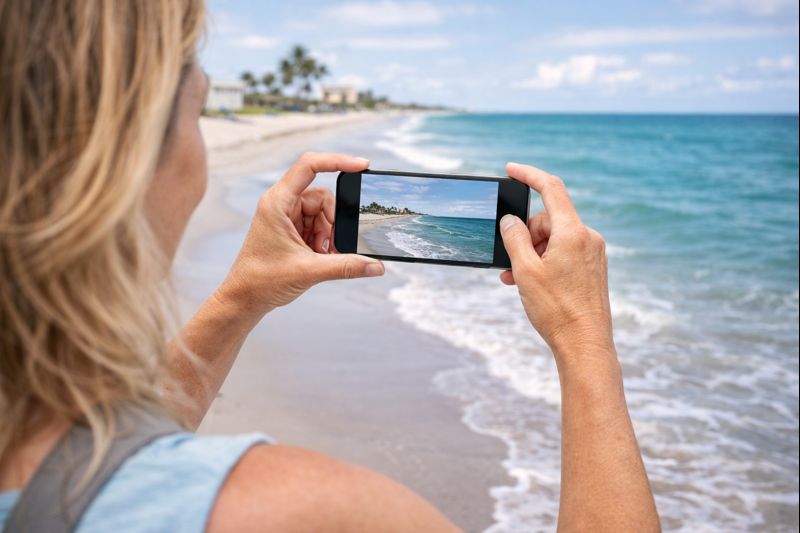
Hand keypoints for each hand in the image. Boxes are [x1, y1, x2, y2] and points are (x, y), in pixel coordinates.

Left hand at [218, 152, 383, 316]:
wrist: (244, 298)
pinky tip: (316, 257)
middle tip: (327, 248)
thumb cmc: (262, 281)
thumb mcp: (309, 271)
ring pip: (323, 213)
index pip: (309, 166)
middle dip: (332, 224)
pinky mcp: (291, 228)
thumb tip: (377, 266)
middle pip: (323, 197)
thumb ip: (345, 266)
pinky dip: (323, 241)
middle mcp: (281, 203)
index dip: (338, 161)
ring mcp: (286, 215)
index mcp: (277, 202)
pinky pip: (317, 225)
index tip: (362, 166)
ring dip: (328, 235)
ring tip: (318, 256)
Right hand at [499, 162, 614, 368]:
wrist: (585, 345)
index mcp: (573, 233)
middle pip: (548, 219)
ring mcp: (593, 254)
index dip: (529, 175)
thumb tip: (510, 220)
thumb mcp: (525, 270)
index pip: (551, 189)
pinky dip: (545, 262)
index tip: (511, 169)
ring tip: (516, 278)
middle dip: (525, 234)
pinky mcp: (593, 268)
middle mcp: (587, 238)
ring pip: (554, 239)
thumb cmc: (556, 310)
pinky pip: (564, 253)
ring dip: (532, 253)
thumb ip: (514, 238)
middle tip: (510, 261)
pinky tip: (531, 283)